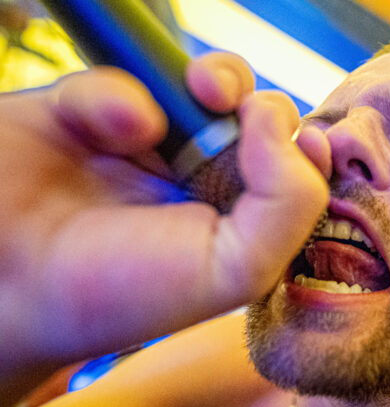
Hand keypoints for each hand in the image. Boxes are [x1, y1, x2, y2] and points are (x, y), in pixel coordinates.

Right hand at [0, 52, 330, 406]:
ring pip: (207, 84)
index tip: (306, 143)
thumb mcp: (234, 270)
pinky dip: (122, 97)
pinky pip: (125, 82)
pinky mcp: (91, 111)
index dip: (305, 148)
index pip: (293, 170)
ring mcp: (148, 143)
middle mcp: (199, 178)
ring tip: (211, 93)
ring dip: (221, 79)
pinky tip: (115, 130)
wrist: (9, 285)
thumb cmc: (124, 291)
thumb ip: (288, 206)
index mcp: (237, 218)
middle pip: (258, 118)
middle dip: (264, 108)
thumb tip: (279, 121)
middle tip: (252, 116)